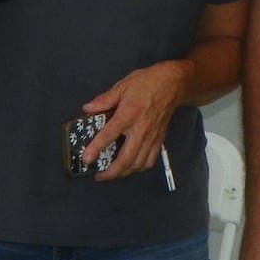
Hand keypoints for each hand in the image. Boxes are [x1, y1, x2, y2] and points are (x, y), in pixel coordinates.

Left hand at [80, 60, 189, 180]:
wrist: (172, 84)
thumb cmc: (146, 83)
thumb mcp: (122, 86)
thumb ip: (104, 100)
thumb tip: (87, 109)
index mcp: (128, 114)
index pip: (110, 134)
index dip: (96, 148)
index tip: (86, 159)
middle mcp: (141, 130)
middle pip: (126, 158)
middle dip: (112, 172)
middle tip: (99, 176)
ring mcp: (152, 137)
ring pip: (138, 164)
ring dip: (124, 173)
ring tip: (112, 174)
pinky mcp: (159, 140)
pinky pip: (150, 161)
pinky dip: (139, 168)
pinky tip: (131, 167)